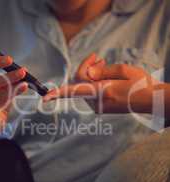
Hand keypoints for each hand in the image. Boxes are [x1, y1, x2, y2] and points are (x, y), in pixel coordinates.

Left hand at [44, 54, 158, 113]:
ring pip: (85, 87)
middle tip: (97, 57)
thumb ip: (101, 71)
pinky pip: (90, 93)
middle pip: (81, 82)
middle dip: (86, 68)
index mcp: (103, 92)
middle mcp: (98, 102)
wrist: (151, 101)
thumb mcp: (123, 70)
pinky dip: (93, 82)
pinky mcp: (101, 108)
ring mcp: (99, 107)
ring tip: (103, 63)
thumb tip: (86, 73)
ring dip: (90, 74)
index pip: (75, 90)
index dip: (58, 94)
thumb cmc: (140, 84)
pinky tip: (104, 76)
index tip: (44, 99)